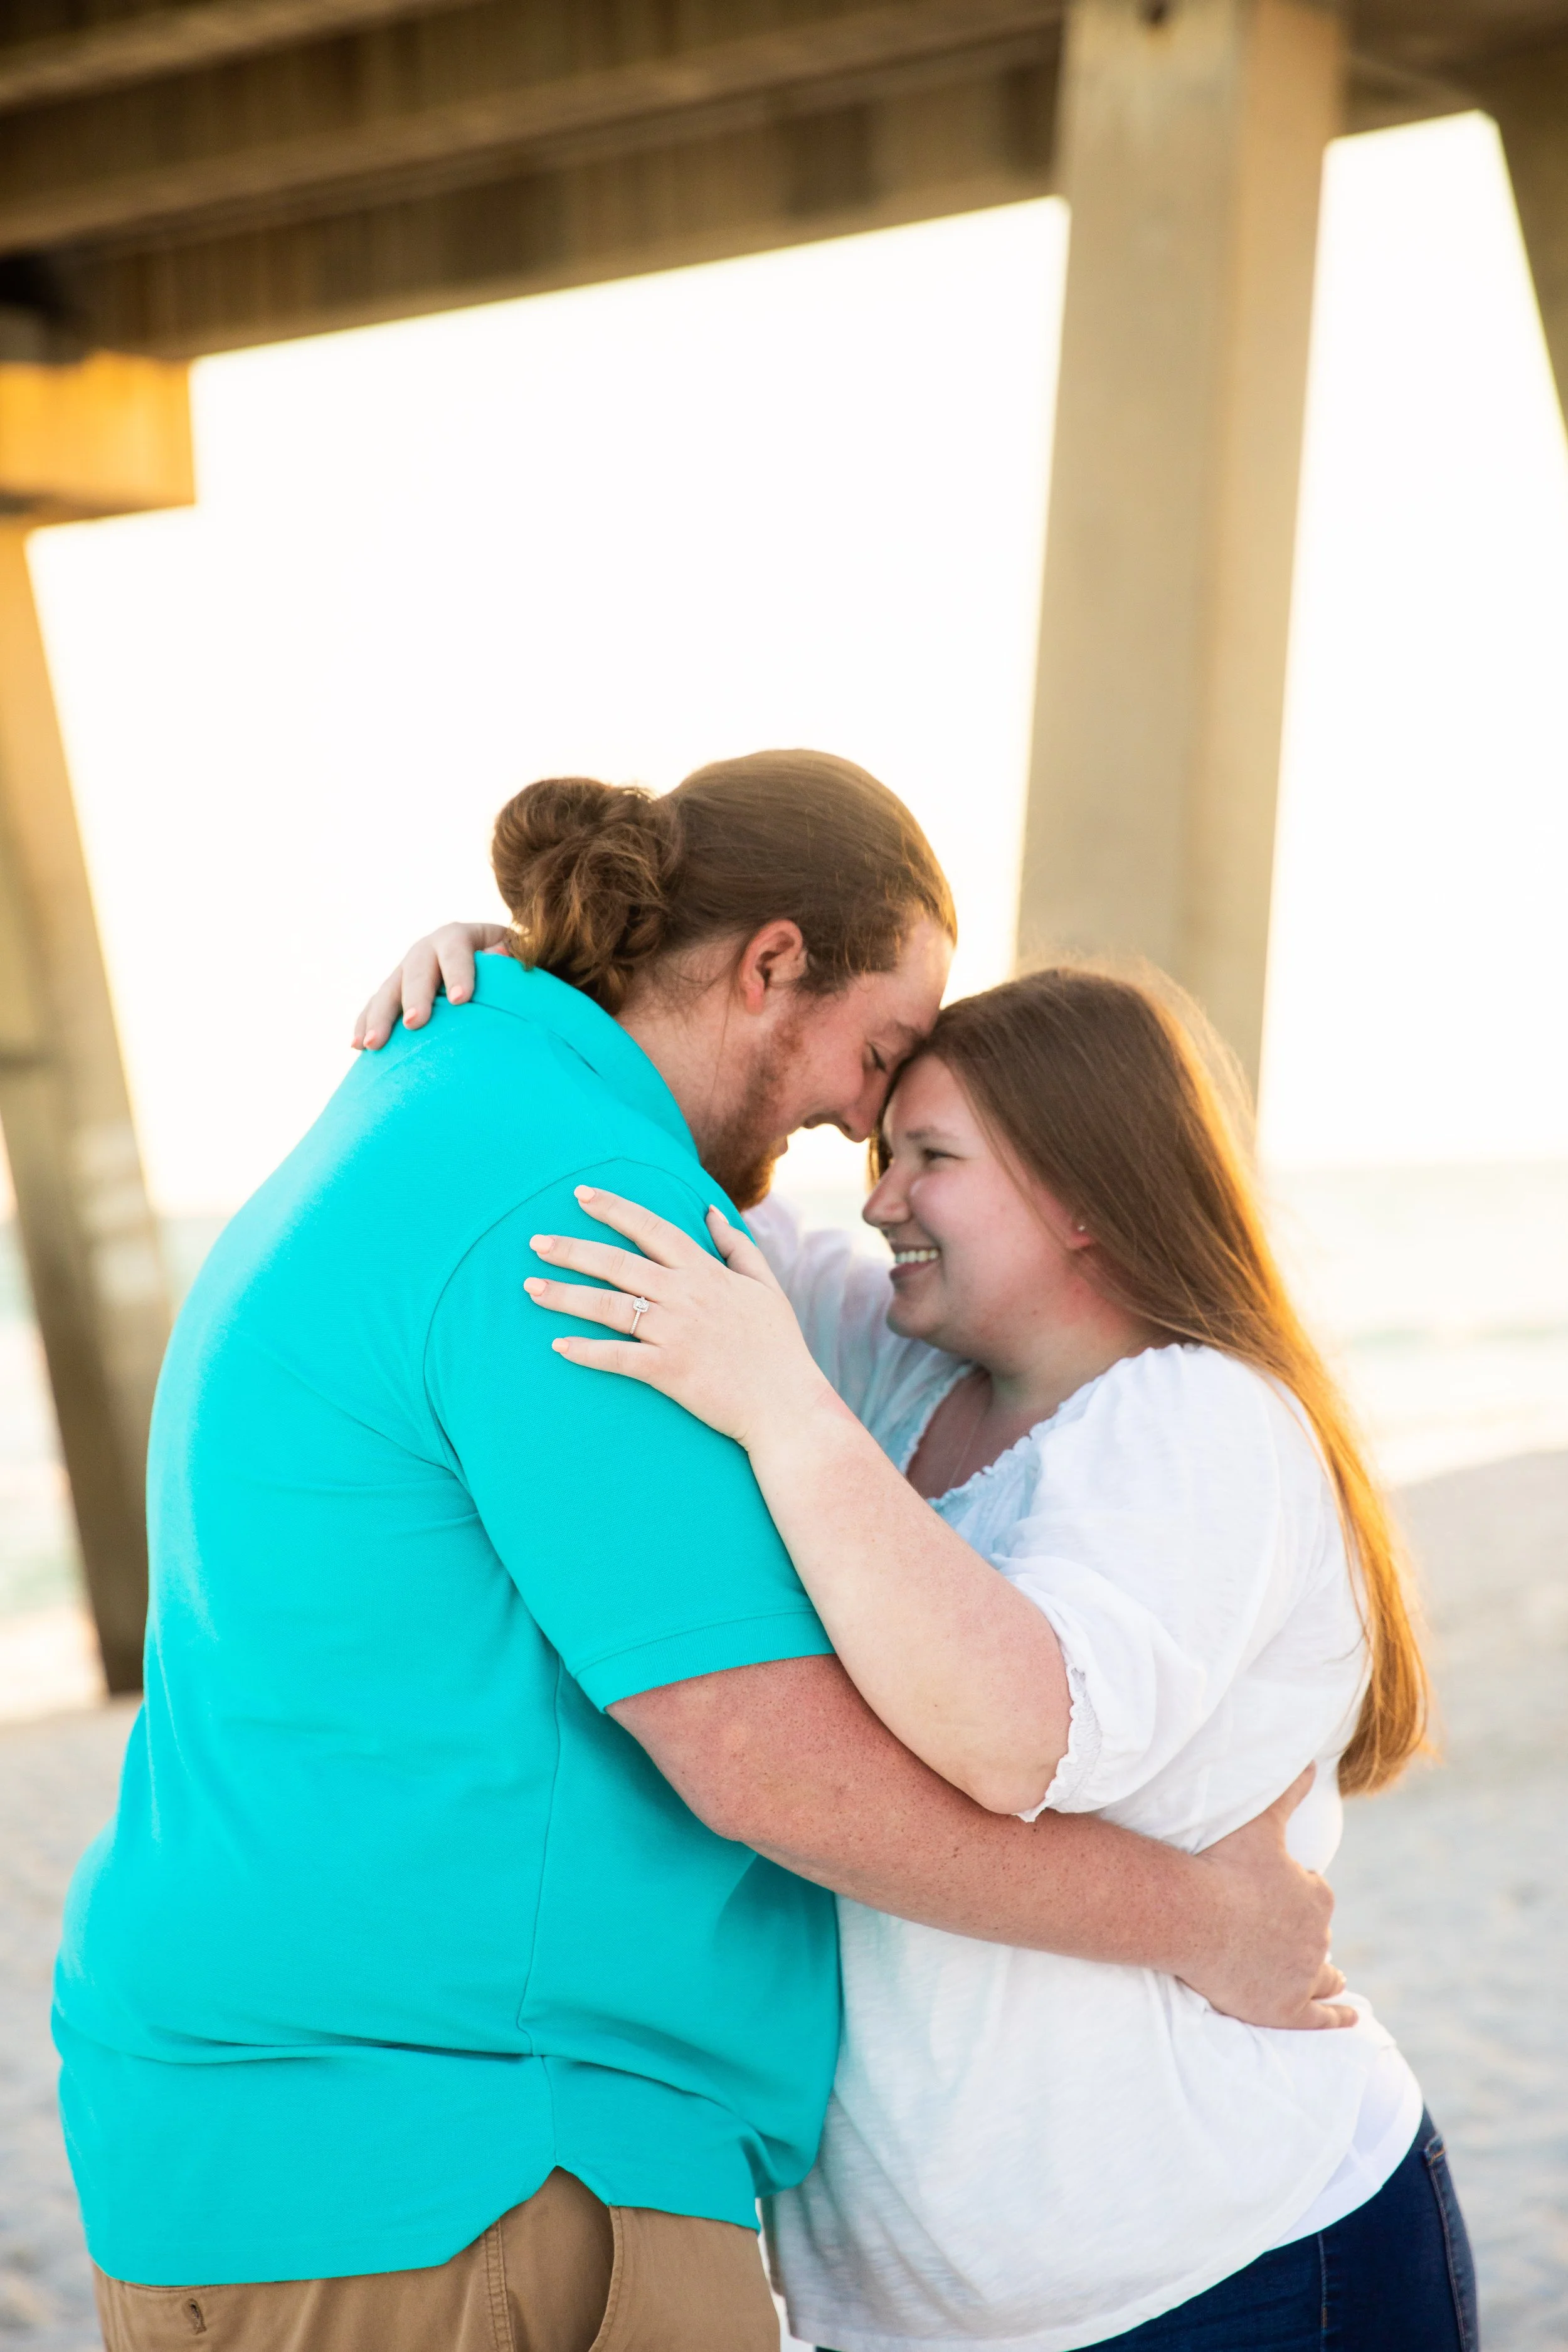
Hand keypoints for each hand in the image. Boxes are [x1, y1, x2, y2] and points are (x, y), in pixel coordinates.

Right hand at [351, 921, 507, 1048]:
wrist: (490, 963)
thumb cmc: (509, 965)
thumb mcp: (516, 953)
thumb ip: (512, 954)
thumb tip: (501, 956)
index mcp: (459, 936)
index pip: (456, 950)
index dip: (458, 972)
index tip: (461, 1000)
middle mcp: (427, 949)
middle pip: (416, 970)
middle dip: (415, 997)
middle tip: (416, 1023)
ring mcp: (407, 970)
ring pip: (388, 990)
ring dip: (379, 1017)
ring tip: (373, 1045)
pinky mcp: (395, 991)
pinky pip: (375, 1005)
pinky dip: (366, 1024)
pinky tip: (358, 1046)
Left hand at [525, 1187, 843, 1451]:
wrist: (788, 1407)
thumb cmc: (778, 1347)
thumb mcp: (765, 1286)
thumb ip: (736, 1246)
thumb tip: (710, 1211)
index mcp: (707, 1272)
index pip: (652, 1229)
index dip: (614, 1208)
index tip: (581, 1194)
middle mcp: (686, 1296)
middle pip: (618, 1263)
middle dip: (573, 1249)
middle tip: (535, 1242)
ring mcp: (676, 1333)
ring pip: (609, 1306)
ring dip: (566, 1295)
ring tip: (531, 1287)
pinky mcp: (669, 1371)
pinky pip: (618, 1357)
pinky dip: (587, 1351)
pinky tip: (558, 1345)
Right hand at [1181, 1768, 1352, 2029]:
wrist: (1192, 1915)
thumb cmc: (1222, 1866)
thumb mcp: (1260, 1821)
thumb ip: (1288, 1792)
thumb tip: (1312, 1762)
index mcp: (1316, 1895)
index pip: (1313, 1894)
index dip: (1293, 1891)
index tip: (1271, 1889)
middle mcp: (1317, 1938)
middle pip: (1315, 1935)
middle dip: (1303, 1932)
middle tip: (1277, 1931)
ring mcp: (1302, 1976)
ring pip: (1324, 1976)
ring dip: (1327, 1975)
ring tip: (1331, 1978)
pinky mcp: (1285, 2009)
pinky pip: (1320, 2017)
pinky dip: (1337, 2017)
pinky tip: (1348, 2018)